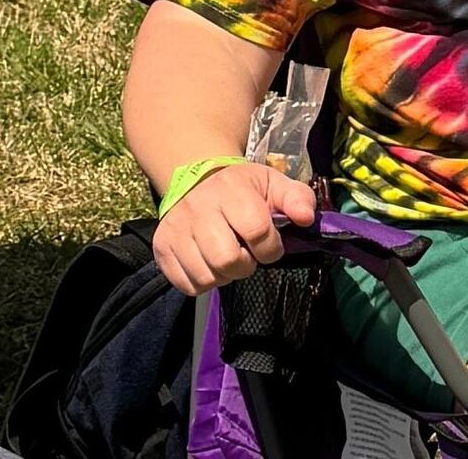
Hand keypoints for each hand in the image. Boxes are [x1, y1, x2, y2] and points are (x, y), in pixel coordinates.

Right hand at [148, 160, 317, 295]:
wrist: (198, 181)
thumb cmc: (243, 189)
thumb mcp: (273, 184)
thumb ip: (297, 198)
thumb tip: (306, 218)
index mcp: (230, 190)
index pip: (256, 230)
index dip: (270, 247)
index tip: (269, 245)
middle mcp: (198, 208)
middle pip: (227, 260)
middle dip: (245, 265)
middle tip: (246, 254)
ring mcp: (176, 229)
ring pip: (207, 277)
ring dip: (224, 275)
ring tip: (227, 257)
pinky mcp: (161, 247)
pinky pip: (188, 285)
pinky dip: (203, 282)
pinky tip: (209, 263)